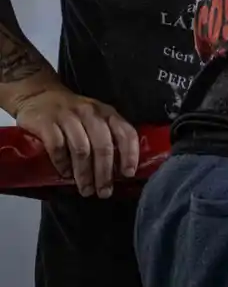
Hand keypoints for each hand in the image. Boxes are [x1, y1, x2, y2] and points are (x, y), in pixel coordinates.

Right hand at [12, 87, 138, 197]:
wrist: (39, 95)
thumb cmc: (73, 113)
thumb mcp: (96, 119)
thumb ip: (108, 136)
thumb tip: (119, 170)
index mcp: (107, 113)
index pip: (125, 133)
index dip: (130, 154)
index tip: (128, 174)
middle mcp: (91, 113)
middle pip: (103, 146)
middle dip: (105, 172)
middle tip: (104, 191)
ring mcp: (68, 117)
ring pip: (81, 149)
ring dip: (84, 173)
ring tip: (86, 189)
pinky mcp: (47, 122)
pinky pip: (57, 146)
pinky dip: (62, 163)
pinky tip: (65, 174)